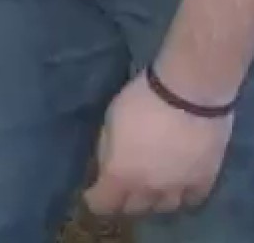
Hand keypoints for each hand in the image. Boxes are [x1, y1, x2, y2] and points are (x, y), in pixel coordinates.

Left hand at [83, 70, 233, 216]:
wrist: (188, 92)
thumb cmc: (140, 100)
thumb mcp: (109, 122)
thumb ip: (108, 151)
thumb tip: (108, 166)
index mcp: (120, 174)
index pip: (103, 204)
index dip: (96, 199)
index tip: (94, 190)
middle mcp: (149, 188)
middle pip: (134, 209)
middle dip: (124, 199)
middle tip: (123, 185)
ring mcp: (179, 187)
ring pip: (164, 207)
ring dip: (154, 199)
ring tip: (151, 185)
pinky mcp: (205, 179)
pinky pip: (192, 199)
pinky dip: (183, 195)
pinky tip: (178, 184)